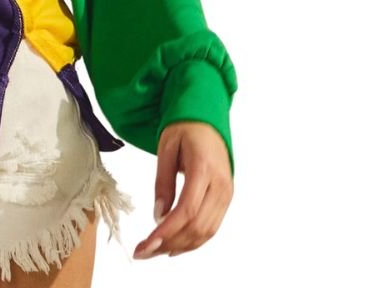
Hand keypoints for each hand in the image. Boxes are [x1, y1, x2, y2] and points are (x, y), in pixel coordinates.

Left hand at [133, 121, 232, 258]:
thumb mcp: (166, 147)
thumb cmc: (185, 127)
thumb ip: (163, 181)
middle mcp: (221, 186)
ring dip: (181, 246)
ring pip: (207, 232)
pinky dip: (193, 240)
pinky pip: (211, 226)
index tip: (148, 243)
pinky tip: (175, 245)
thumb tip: (158, 214)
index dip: (168, 231)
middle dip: (170, 244)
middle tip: (144, 252)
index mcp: (204, 170)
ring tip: (155, 252)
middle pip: (198, 226)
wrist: (207, 118)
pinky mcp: (226, 198)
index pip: (187, 210)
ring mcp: (226, 194)